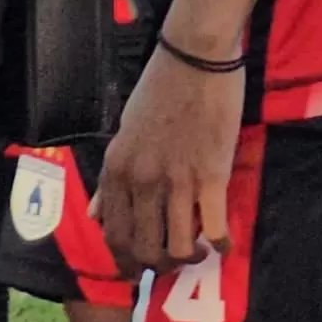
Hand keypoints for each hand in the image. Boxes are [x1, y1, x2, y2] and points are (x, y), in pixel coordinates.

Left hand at [93, 38, 244, 273]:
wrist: (195, 56)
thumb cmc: (160, 87)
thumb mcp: (124, 133)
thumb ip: (111, 179)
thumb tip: (95, 214)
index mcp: (117, 170)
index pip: (113, 235)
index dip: (127, 260)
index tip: (141, 266)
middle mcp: (141, 182)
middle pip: (144, 249)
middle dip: (160, 265)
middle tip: (174, 260)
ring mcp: (175, 181)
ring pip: (176, 248)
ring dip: (190, 257)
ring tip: (200, 250)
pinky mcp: (211, 176)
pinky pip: (213, 229)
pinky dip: (220, 245)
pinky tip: (225, 242)